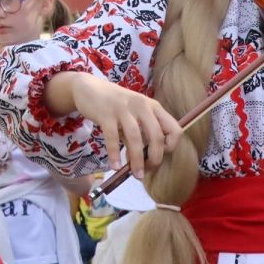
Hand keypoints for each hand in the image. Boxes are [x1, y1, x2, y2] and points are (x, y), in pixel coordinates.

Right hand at [68, 73, 183, 177]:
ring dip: (137, 160)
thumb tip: (145, 162)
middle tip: (147, 171)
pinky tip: (115, 166)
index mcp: (154, 107)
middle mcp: (142, 106)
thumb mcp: (134, 114)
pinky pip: (112, 138)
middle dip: (155, 158)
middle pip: (156, 136)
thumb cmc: (115, 105)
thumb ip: (141, 133)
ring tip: (136, 175)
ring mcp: (124, 109)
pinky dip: (114, 154)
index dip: (170, 147)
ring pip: (136, 138)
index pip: (174, 129)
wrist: (89, 88)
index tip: (157, 156)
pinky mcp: (106, 113)